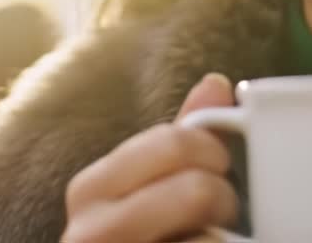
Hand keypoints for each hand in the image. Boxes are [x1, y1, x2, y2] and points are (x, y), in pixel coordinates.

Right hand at [62, 73, 238, 242]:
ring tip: (211, 241)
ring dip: (222, 240)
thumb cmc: (135, 239)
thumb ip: (178, 140)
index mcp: (90, 189)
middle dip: (223, 199)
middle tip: (218, 215)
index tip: (217, 168)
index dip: (213, 152)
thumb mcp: (148, 189)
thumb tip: (216, 83)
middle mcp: (88, 232)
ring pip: (206, 239)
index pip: (174, 141)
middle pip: (196, 189)